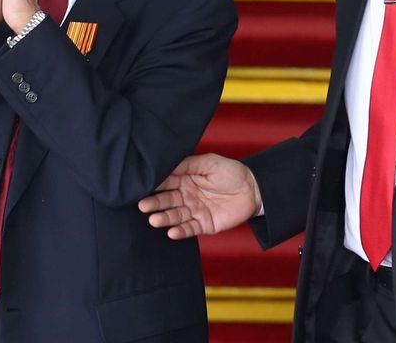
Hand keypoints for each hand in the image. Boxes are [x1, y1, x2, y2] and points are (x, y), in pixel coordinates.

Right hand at [137, 153, 261, 239]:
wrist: (253, 190)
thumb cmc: (230, 172)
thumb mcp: (209, 162)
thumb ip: (188, 164)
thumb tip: (166, 164)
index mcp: (185, 179)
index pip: (166, 182)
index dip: (155, 184)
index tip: (141, 185)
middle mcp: (186, 195)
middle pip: (167, 200)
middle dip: (154, 203)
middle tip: (142, 206)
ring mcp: (194, 211)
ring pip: (175, 215)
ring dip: (164, 218)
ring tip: (154, 220)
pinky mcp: (203, 225)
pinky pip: (189, 229)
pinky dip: (180, 231)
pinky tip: (171, 232)